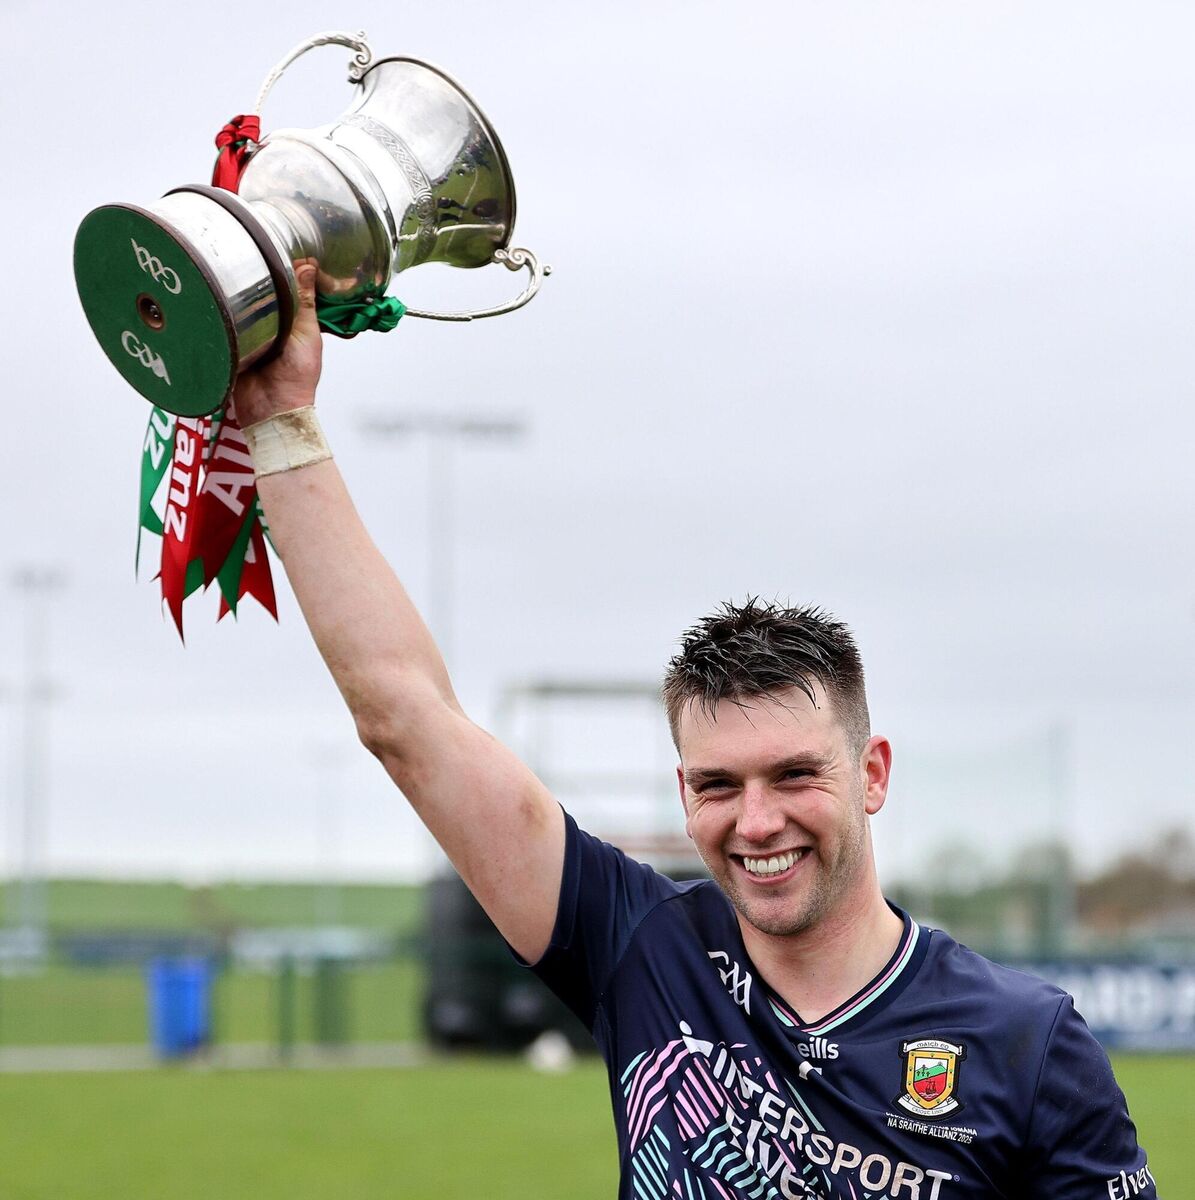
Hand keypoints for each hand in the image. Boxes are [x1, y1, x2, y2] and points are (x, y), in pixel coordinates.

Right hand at [233, 259, 322, 426]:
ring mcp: (248, 332)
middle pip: (258, 292)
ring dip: (232, 291)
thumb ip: (305, 303)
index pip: (285, 286)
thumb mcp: (306, 335)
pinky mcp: (229, 342)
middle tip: (241, 248)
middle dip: (252, 276)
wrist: (272, 409)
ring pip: (238, 304)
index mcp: (293, 320)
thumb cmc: (296, 378)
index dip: (281, 267)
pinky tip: (209, 290)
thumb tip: (308, 267)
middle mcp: (270, 323)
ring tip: (222, 265)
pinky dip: (217, 310)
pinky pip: (221, 321)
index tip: (274, 243)